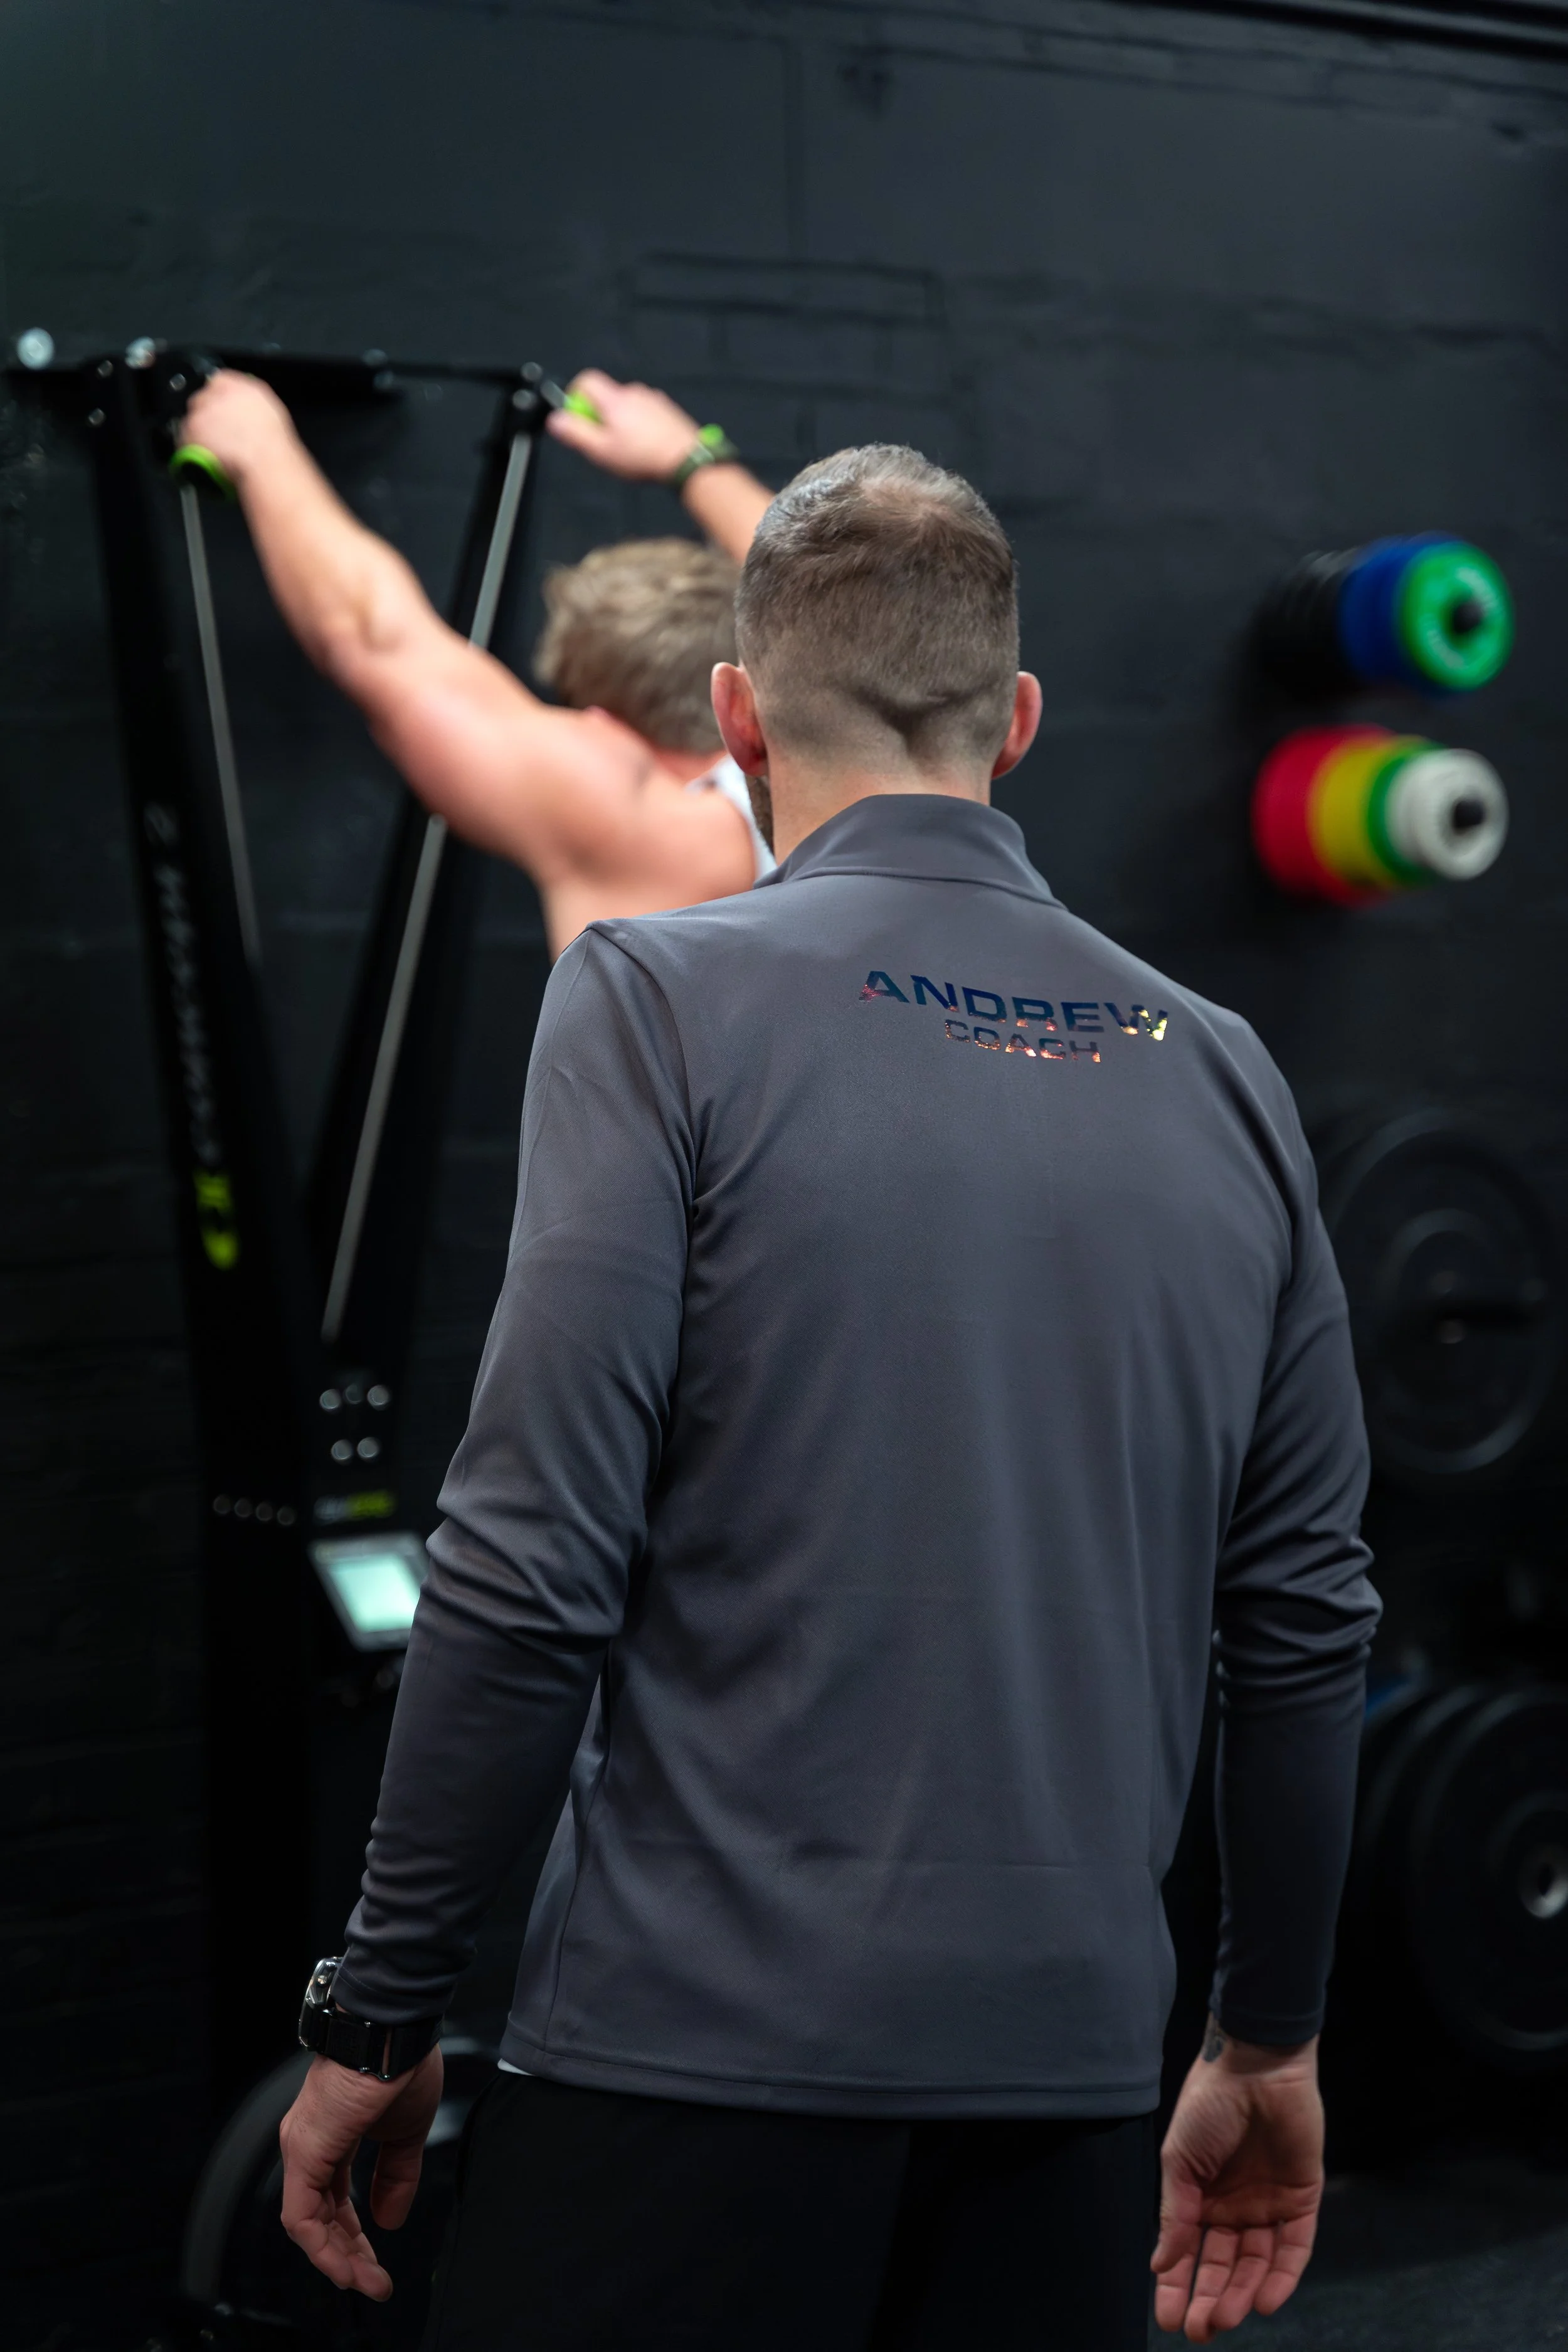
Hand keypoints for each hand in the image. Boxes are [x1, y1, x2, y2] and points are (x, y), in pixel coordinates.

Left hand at [177, 369, 296, 489]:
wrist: (264, 461)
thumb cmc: (274, 444)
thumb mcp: (271, 413)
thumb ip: (253, 404)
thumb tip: (246, 409)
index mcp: (240, 386)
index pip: (220, 381)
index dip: (220, 398)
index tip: (222, 410)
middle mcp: (218, 393)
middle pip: (202, 399)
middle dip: (207, 415)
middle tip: (218, 433)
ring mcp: (202, 410)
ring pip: (192, 419)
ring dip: (199, 433)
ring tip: (214, 450)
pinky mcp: (191, 429)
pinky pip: (184, 438)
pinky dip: (191, 448)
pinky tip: (206, 457)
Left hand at [279, 2045, 443, 2298]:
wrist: (394, 2029)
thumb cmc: (401, 2063)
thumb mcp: (407, 2131)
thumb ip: (397, 2175)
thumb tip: (390, 2218)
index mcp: (332, 2136)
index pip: (336, 2200)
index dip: (356, 2236)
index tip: (378, 2264)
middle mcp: (309, 2144)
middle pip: (321, 2216)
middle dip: (349, 2255)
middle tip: (374, 2283)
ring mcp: (302, 2147)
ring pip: (308, 2222)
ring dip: (338, 2259)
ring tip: (367, 2282)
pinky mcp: (303, 2151)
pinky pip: (301, 2215)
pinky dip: (321, 2247)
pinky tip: (344, 2266)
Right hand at [547, 369, 703, 481]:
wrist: (687, 460)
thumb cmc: (641, 456)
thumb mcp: (601, 451)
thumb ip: (576, 433)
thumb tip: (555, 419)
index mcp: (613, 398)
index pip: (587, 379)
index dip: (575, 396)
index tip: (578, 419)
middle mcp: (633, 391)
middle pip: (606, 396)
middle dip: (600, 416)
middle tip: (603, 444)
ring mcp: (653, 398)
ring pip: (626, 405)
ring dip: (621, 422)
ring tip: (629, 449)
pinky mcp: (667, 409)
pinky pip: (644, 412)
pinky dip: (639, 425)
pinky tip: (646, 446)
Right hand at [1152, 2019, 1322, 2339]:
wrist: (1257, 2066)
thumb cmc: (1209, 2105)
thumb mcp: (1179, 2159)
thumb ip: (1176, 2214)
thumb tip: (1160, 2264)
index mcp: (1201, 2195)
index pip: (1189, 2252)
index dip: (1177, 2286)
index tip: (1169, 2319)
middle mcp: (1234, 2206)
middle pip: (1223, 2266)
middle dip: (1211, 2299)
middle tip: (1199, 2330)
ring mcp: (1268, 2204)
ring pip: (1256, 2263)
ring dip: (1242, 2294)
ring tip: (1226, 2318)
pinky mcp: (1302, 2200)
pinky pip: (1294, 2249)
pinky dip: (1282, 2277)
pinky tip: (1266, 2301)